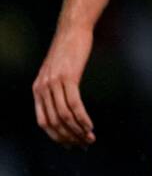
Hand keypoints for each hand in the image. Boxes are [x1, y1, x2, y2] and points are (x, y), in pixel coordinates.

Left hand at [33, 24, 95, 146]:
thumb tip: (65, 106)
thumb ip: (56, 89)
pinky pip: (74, 104)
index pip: (43, 122)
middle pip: (54, 122)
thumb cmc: (68, 51)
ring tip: (90, 137)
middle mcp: (42, 88)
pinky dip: (82, 118)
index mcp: (37, 89)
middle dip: (69, 137)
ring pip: (64, 115)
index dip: (57, 137)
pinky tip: (90, 125)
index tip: (71, 145)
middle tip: (84, 144)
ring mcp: (54, 83)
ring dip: (78, 130)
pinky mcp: (68, 77)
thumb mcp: (57, 72)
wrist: (72, 31)